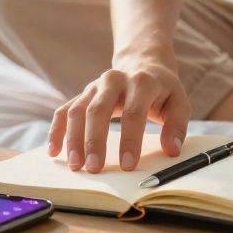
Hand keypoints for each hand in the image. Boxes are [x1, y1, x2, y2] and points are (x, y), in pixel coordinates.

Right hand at [47, 56, 190, 172]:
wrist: (143, 65)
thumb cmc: (162, 90)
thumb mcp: (179, 102)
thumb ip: (177, 125)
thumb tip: (171, 150)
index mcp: (141, 82)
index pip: (133, 112)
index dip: (130, 140)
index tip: (128, 165)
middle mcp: (114, 80)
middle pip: (98, 110)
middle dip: (94, 141)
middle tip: (94, 168)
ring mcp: (94, 87)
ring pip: (77, 110)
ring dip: (73, 139)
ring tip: (76, 166)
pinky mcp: (82, 94)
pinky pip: (64, 110)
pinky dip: (56, 130)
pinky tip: (54, 151)